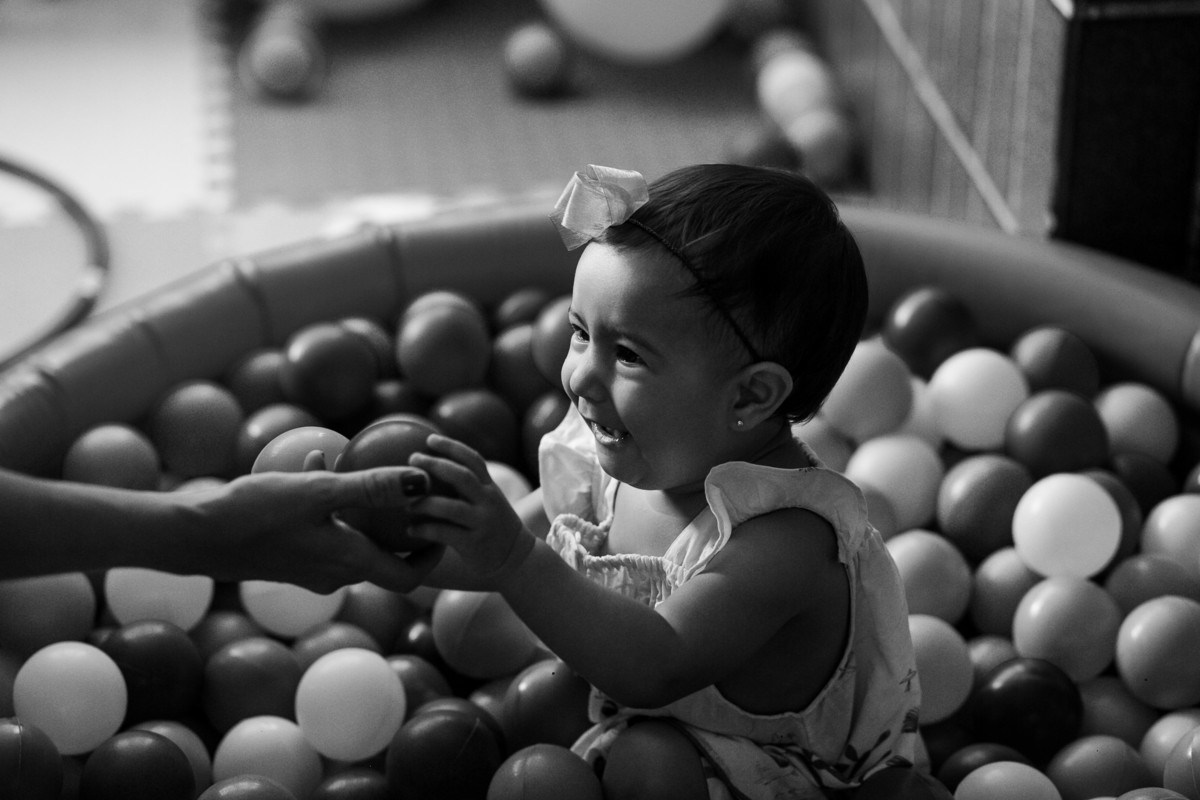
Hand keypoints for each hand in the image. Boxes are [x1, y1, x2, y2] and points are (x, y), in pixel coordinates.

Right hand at [178, 466, 443, 593]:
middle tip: (417, 495)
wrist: (193, 536)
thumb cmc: (256, 514)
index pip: (406, 577)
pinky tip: (317, 463)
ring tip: (369, 470)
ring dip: (365, 511)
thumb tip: (422, 483)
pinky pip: (323, 531)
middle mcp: (333, 574)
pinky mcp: (287, 558)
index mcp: (348, 564)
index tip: (442, 528)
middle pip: (383, 559)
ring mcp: (308, 569)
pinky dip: (332, 505)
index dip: (431, 559)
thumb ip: (372, 488)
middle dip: (403, 530)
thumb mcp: (318, 493)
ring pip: (351, 540)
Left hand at [407, 435, 535, 582]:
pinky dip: (425, 530)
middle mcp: (488, 501)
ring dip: (426, 503)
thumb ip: (466, 487)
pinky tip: (410, 530)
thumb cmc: (491, 526)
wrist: (516, 558)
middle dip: (436, 465)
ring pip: (452, 508)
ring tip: (405, 503)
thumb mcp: (486, 501)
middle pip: (462, 477)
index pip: (473, 460)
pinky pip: (446, 534)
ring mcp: (482, 522)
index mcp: (490, 487)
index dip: (452, 447)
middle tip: (412, 459)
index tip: (429, 439)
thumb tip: (427, 470)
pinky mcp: (474, 544)